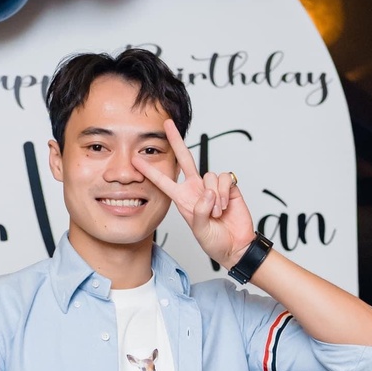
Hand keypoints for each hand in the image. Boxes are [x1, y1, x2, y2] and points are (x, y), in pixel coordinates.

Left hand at [131, 119, 255, 269]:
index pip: (163, 181)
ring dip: (215, 196)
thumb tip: (208, 193)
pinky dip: (225, 192)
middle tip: (167, 124)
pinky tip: (224, 206)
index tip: (135, 160)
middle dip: (176, 141)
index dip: (150, 171)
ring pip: (209, 175)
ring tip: (217, 213)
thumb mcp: (201, 231)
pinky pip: (225, 178)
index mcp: (183, 199)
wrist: (235, 246)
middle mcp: (196, 189)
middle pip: (185, 159)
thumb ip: (200, 212)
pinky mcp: (229, 187)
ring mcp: (212, 187)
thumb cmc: (215, 242)